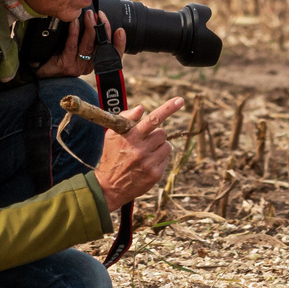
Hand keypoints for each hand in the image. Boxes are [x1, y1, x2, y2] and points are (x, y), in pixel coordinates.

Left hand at [35, 11, 126, 78]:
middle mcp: (88, 66)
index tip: (121, 31)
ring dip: (90, 28)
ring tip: (89, 15)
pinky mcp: (66, 65)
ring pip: (88, 46)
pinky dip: (74, 33)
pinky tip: (74, 23)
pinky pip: (72, 46)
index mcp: (94, 62)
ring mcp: (77, 67)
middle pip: (102, 48)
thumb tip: (94, 19)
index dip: (119, 44)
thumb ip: (86, 39)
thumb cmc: (57, 57)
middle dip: (104, 29)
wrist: (39, 71)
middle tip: (101, 15)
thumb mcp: (75, 49)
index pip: (112, 55)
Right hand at [94, 96, 184, 211]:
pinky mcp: (155, 175)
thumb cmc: (111, 156)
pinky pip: (166, 159)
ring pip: (167, 146)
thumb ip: (126, 118)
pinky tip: (147, 164)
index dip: (167, 108)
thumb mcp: (112, 135)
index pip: (152, 119)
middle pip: (162, 133)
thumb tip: (142, 108)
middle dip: (156, 135)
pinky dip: (159, 159)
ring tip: (146, 154)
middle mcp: (140, 150)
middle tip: (146, 142)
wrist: (108, 187)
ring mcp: (149, 163)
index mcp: (130, 137)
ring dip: (159, 147)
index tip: (180, 100)